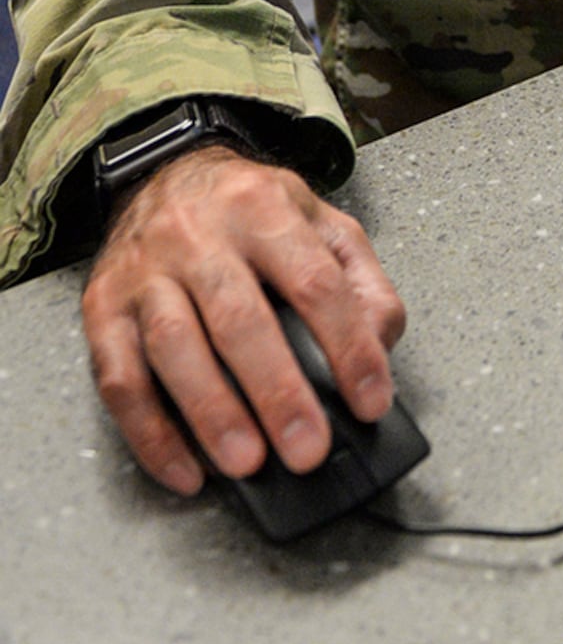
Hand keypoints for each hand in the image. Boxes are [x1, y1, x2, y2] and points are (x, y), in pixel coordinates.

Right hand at [81, 145, 405, 497]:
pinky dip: (150, 433)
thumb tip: (379, 344)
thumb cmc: (249, 211)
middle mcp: (199, 236)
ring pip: (174, 346)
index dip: (348, 346)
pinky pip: (119, 378)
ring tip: (247, 463)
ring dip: (211, 413)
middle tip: (307, 448)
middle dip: (276, 391)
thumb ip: (361, 280)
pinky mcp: (103, 308)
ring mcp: (145, 272)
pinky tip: (186, 469)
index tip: (370, 401)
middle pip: (239, 317)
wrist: (164, 174)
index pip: (315, 282)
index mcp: (264, 209)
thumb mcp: (320, 222)